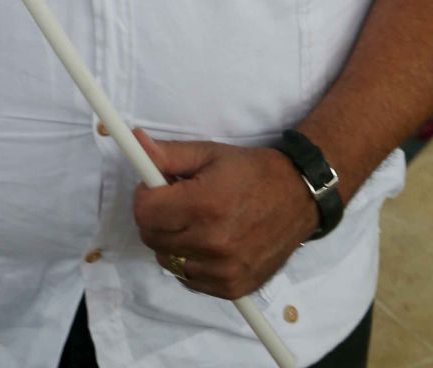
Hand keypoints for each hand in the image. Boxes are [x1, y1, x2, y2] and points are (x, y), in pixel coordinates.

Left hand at [132, 131, 316, 299]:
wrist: (297, 198)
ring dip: (172, 241)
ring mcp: (223, 271)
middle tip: (177, 202)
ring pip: (167, 260)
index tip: (156, 187)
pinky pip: (188, 279)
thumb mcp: (209, 153)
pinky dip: (190, 262)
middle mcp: (213, 243)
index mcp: (204, 205)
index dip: (145, 196)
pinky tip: (208, 243)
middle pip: (151, 238)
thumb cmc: (250, 172)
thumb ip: (169, 154)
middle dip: (156, 217)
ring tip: (195, 222)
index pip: (144, 212)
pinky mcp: (232, 288)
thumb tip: (135, 143)